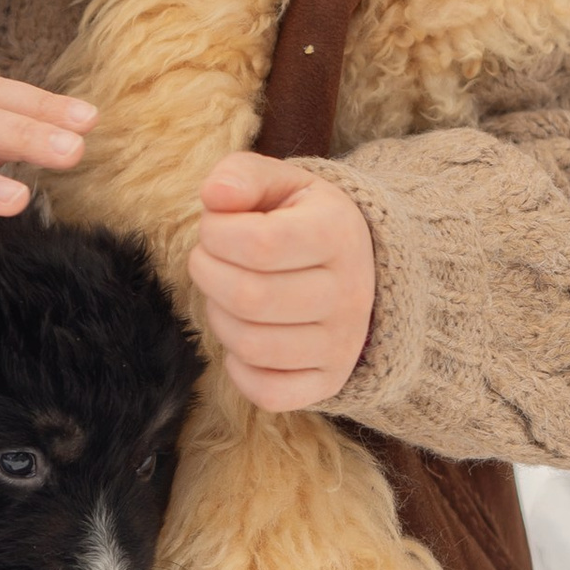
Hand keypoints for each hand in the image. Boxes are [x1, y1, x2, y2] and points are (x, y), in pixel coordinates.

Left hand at [188, 154, 375, 410]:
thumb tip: (214, 195)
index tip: (213, 228)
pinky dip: (240, 371)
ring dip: (219, 318)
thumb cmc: (301, 220)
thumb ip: (242, 175)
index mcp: (338, 233)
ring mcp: (343, 344)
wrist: (360, 268)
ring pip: (253, 347)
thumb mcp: (280, 182)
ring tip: (225, 294)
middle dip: (208, 276)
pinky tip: (243, 335)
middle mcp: (350, 293)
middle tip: (209, 260)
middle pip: (250, 299)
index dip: (216, 235)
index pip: (260, 244)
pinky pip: (269, 393)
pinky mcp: (329, 381)